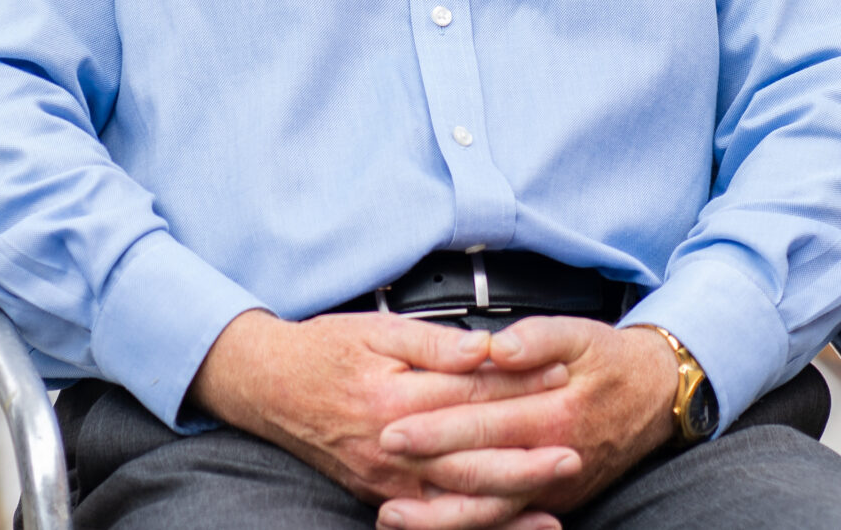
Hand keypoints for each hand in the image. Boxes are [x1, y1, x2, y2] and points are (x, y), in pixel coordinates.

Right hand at [191, 310, 579, 527]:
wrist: (267, 386)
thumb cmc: (323, 350)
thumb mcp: (377, 329)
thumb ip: (435, 343)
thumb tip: (486, 348)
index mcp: (392, 396)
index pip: (467, 395)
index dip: (517, 388)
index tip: (560, 380)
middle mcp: (389, 446)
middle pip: (468, 458)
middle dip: (524, 459)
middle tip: (574, 452)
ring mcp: (384, 479)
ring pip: (455, 499)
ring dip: (508, 499)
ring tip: (555, 494)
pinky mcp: (379, 495)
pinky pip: (436, 519)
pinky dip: (476, 524)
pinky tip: (513, 522)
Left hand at [375, 319, 680, 518]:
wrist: (657, 399)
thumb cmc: (612, 363)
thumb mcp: (582, 335)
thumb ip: (539, 338)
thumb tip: (499, 346)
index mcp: (556, 413)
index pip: (486, 423)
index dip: (439, 427)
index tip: (396, 425)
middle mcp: (553, 459)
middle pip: (480, 471)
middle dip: (426, 468)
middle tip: (381, 459)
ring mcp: (553, 488)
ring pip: (490, 510)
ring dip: (440, 514)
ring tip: (392, 512)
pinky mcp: (551, 501)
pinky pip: (504, 519)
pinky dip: (467, 524)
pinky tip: (431, 521)